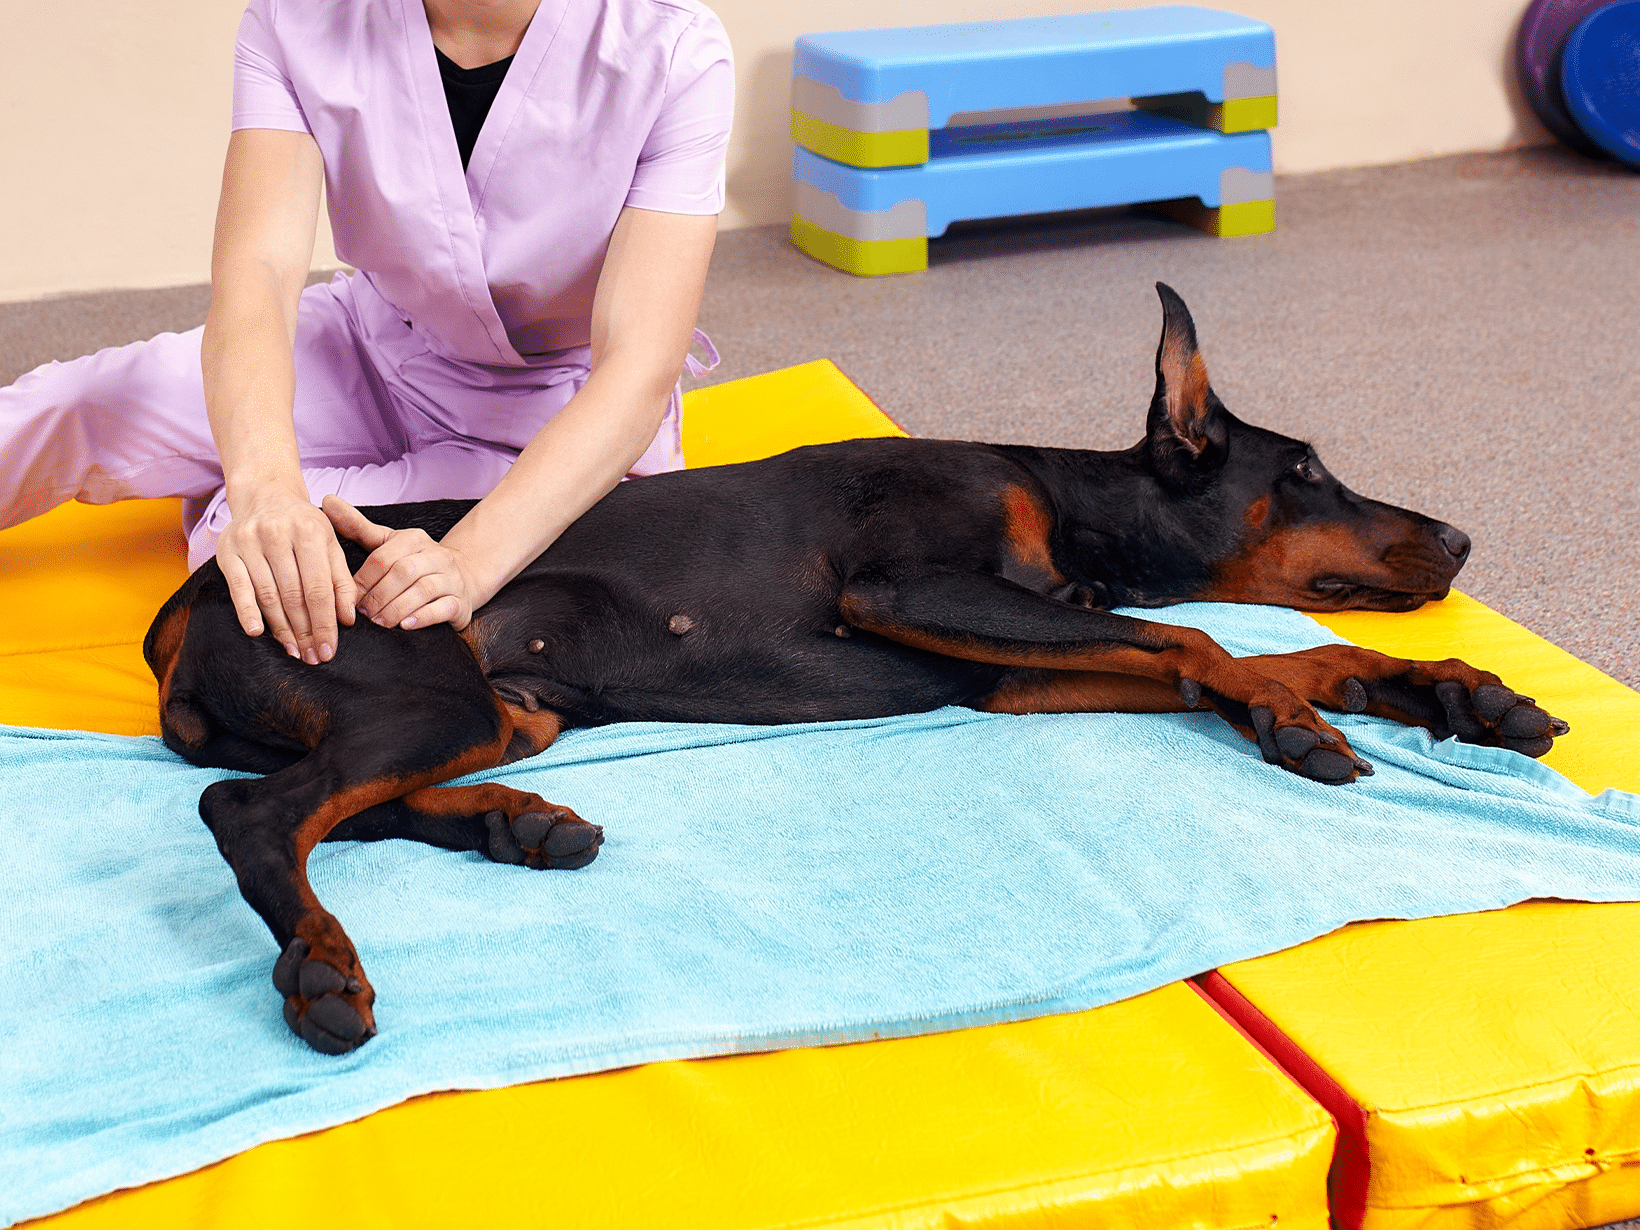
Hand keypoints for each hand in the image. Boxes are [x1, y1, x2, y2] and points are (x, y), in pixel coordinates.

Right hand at [216, 482, 356, 662]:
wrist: (266, 494)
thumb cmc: (304, 525)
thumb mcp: (330, 544)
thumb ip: (342, 580)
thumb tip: (347, 619)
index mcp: (310, 532)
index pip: (320, 588)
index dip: (325, 623)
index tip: (329, 649)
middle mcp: (278, 535)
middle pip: (294, 595)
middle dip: (306, 631)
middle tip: (313, 656)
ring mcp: (250, 542)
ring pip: (268, 595)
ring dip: (281, 629)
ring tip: (294, 650)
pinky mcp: (227, 551)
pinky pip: (238, 588)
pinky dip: (247, 612)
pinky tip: (257, 632)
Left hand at [323, 496, 482, 631]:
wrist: (461, 578)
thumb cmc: (415, 562)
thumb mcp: (387, 543)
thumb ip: (357, 526)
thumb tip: (327, 500)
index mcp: (414, 539)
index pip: (384, 557)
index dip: (364, 580)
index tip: (350, 597)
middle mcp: (436, 555)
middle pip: (403, 572)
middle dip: (379, 596)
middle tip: (363, 614)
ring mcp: (451, 578)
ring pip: (423, 590)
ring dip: (397, 608)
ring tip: (380, 622)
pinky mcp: (461, 601)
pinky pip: (443, 608)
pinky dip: (423, 617)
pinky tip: (405, 625)